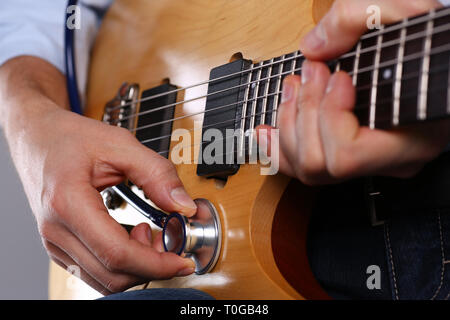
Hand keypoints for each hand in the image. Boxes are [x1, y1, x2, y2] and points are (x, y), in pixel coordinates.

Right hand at [0, 57, 196, 294]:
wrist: (36, 137)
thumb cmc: (70, 138)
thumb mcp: (120, 144)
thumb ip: (157, 174)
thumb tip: (184, 206)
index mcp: (68, 202)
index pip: (117, 253)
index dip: (156, 263)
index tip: (182, 260)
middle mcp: (56, 230)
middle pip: (113, 274)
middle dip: (152, 267)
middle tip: (170, 241)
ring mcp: (54, 242)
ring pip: (104, 280)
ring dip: (137, 267)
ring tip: (150, 234)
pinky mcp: (59, 246)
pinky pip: (94, 271)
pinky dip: (121, 265)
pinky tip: (133, 238)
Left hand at [258, 0, 449, 184]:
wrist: (442, 60)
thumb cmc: (431, 43)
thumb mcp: (401, 16)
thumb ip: (355, 20)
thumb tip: (312, 47)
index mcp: (411, 139)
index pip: (348, 154)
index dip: (329, 115)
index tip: (339, 76)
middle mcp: (388, 161)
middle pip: (319, 163)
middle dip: (303, 112)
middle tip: (311, 71)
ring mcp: (370, 162)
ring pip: (308, 168)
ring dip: (289, 123)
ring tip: (294, 85)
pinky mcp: (353, 154)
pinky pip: (306, 166)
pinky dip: (278, 148)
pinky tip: (264, 132)